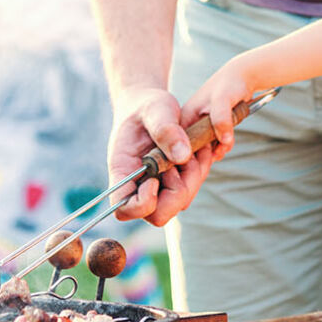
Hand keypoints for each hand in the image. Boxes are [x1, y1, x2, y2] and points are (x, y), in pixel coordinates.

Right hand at [107, 87, 213, 225]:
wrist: (150, 105)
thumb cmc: (147, 105)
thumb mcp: (156, 108)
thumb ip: (165, 128)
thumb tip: (182, 155)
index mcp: (122, 171)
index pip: (124, 209)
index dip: (143, 202)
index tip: (156, 177)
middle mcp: (138, 185)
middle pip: (158, 216)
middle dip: (178, 191)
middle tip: (181, 161)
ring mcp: (157, 187)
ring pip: (179, 204)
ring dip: (192, 178)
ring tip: (190, 147)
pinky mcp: (173, 183)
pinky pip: (190, 190)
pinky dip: (199, 172)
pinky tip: (197, 150)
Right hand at [180, 63, 255, 158]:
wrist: (242, 76)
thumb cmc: (229, 84)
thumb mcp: (223, 99)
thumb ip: (222, 119)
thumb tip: (224, 140)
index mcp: (183, 117)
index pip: (181, 145)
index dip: (193, 155)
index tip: (211, 155)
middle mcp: (189, 123)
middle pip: (193, 150)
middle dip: (208, 153)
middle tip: (222, 149)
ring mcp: (199, 125)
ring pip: (205, 148)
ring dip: (217, 149)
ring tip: (227, 143)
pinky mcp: (210, 128)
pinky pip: (213, 144)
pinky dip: (222, 145)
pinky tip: (228, 142)